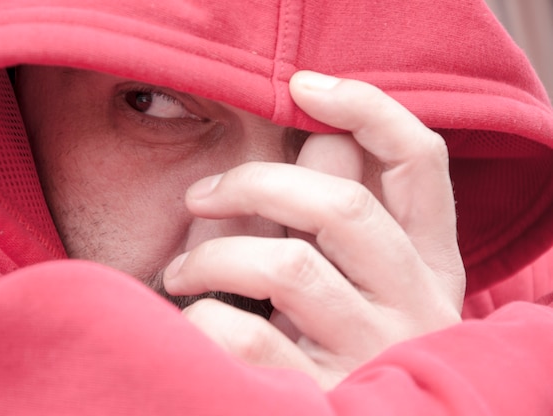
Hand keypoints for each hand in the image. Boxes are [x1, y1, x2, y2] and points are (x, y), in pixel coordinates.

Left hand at [163, 71, 464, 389]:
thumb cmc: (340, 342)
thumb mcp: (356, 280)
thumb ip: (341, 212)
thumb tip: (320, 132)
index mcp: (428, 263)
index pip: (422, 161)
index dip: (370, 109)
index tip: (305, 85)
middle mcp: (416, 303)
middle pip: (342, 205)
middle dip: (255, 183)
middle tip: (201, 196)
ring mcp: (375, 353)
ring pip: (288, 268)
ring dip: (213, 257)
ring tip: (179, 272)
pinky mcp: (328, 396)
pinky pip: (249, 338)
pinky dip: (204, 318)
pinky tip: (196, 321)